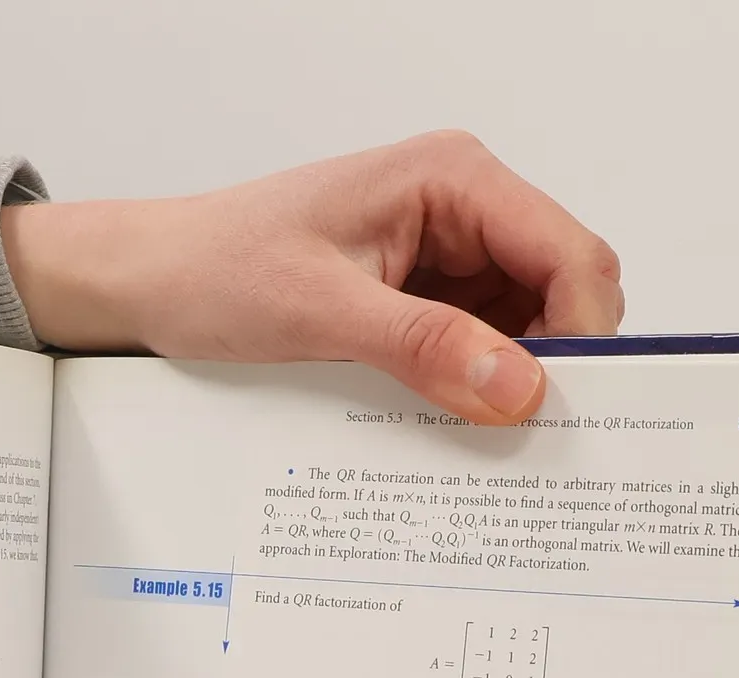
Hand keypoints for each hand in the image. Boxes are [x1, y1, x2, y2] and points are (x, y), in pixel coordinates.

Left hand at [3, 131, 622, 424]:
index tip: (562, 409)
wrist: (154, 281)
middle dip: (555, 363)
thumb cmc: (216, 270)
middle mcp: (462, 209)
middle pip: (564, 291)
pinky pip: (480, 349)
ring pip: (529, 328)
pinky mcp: (424, 300)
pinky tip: (450, 422)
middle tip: (525, 436)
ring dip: (513, 382)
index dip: (584, 334)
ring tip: (479, 434)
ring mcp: (446, 257)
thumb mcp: (319, 313)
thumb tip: (518, 386)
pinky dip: (477, 389)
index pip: (570, 254)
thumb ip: (424, 347)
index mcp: (453, 179)